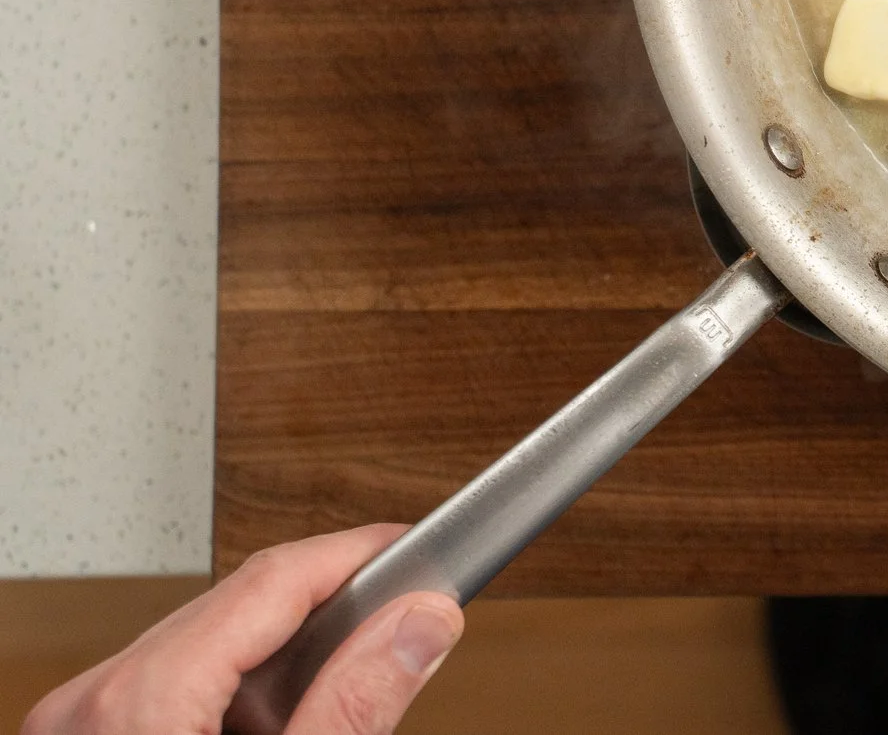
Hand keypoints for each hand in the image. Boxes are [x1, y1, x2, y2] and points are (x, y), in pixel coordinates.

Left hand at [23, 525, 461, 734]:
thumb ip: (352, 707)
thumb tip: (423, 621)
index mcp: (131, 707)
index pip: (271, 579)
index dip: (362, 552)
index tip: (430, 549)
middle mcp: (90, 705)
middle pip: (242, 606)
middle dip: (334, 616)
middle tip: (411, 626)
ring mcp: (79, 727)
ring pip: (211, 646)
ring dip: (288, 664)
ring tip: (336, 709)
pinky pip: (176, 685)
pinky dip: (241, 697)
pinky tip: (279, 730)